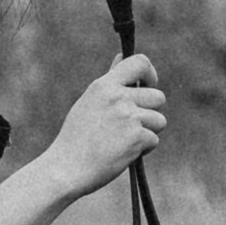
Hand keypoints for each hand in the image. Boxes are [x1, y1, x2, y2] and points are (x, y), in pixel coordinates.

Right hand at [48, 53, 167, 197]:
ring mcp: (129, 116)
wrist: (66, 168)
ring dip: (148, 132)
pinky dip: (143, 149)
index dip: (151, 74)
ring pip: (159, 120)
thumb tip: (121, 56)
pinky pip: (153, 140)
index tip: (147, 86)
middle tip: (132, 126)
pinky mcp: (136, 137)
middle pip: (158, 97)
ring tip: (125, 141)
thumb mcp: (90, 101)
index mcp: (105, 85)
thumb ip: (110, 81)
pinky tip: (123, 153)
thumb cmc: (76, 138)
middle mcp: (118, 97)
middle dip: (151, 113)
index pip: (140, 62)